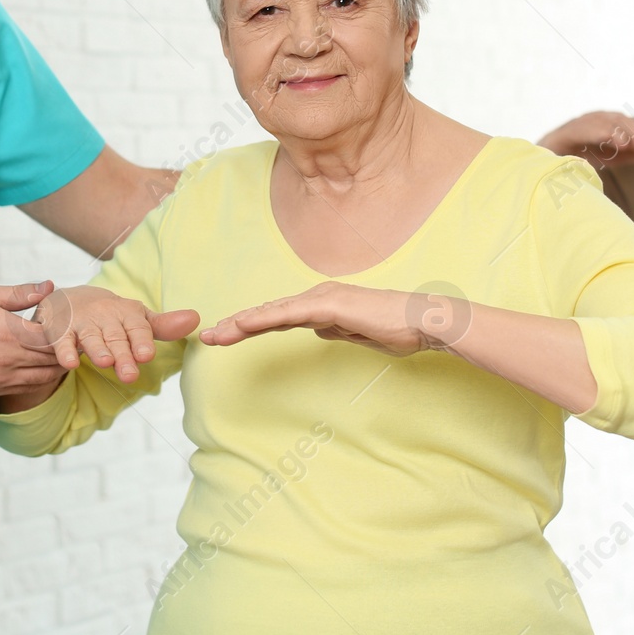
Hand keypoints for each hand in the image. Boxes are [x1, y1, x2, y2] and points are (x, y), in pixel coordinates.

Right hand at [0, 280, 65, 397]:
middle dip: (67, 349)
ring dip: (57, 366)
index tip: (74, 321)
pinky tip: (41, 365)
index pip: (54, 337)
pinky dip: (39, 378)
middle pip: (53, 360)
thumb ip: (18, 294)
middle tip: (76, 338)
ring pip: (43, 378)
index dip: (68, 330)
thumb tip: (49, 286)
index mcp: (7, 333)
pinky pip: (25, 388)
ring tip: (64, 351)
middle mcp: (7, 361)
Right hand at [33, 285, 199, 383]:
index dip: (141, 340)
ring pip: (91, 338)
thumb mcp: (137, 320)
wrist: (71, 300)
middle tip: (130, 375)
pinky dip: (65, 352)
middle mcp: (105, 316)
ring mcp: (82, 323)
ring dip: (97, 350)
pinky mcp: (61, 331)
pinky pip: (62, 342)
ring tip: (104, 362)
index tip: (147, 355)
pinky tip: (70, 363)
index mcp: (127, 313)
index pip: (137, 327)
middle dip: (123, 355)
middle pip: (116, 337)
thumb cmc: (112, 317)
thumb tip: (196, 320)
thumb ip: (164, 326)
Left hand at [200, 282, 469, 357]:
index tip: (227, 337)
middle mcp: (318, 297)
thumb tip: (317, 330)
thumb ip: (336, 330)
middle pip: (269, 313)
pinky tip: (242, 325)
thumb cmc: (397, 329)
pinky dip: (263, 319)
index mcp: (323, 305)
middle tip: (209, 337)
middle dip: (237, 325)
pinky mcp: (330, 305)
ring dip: (242, 323)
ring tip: (216, 335)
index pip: (279, 317)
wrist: (423, 321)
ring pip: (273, 312)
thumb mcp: (358, 334)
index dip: (252, 326)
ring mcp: (323, 299)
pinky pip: (289, 314)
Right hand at [538, 111, 633, 168]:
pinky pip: (580, 131)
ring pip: (599, 123)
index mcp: (610, 123)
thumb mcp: (622, 155)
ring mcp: (578, 125)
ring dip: (616, 130)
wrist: (547, 163)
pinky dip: (595, 133)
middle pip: (616, 120)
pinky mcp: (563, 134)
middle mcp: (595, 120)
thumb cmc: (587, 155)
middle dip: (633, 128)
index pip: (628, 123)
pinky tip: (607, 141)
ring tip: (630, 143)